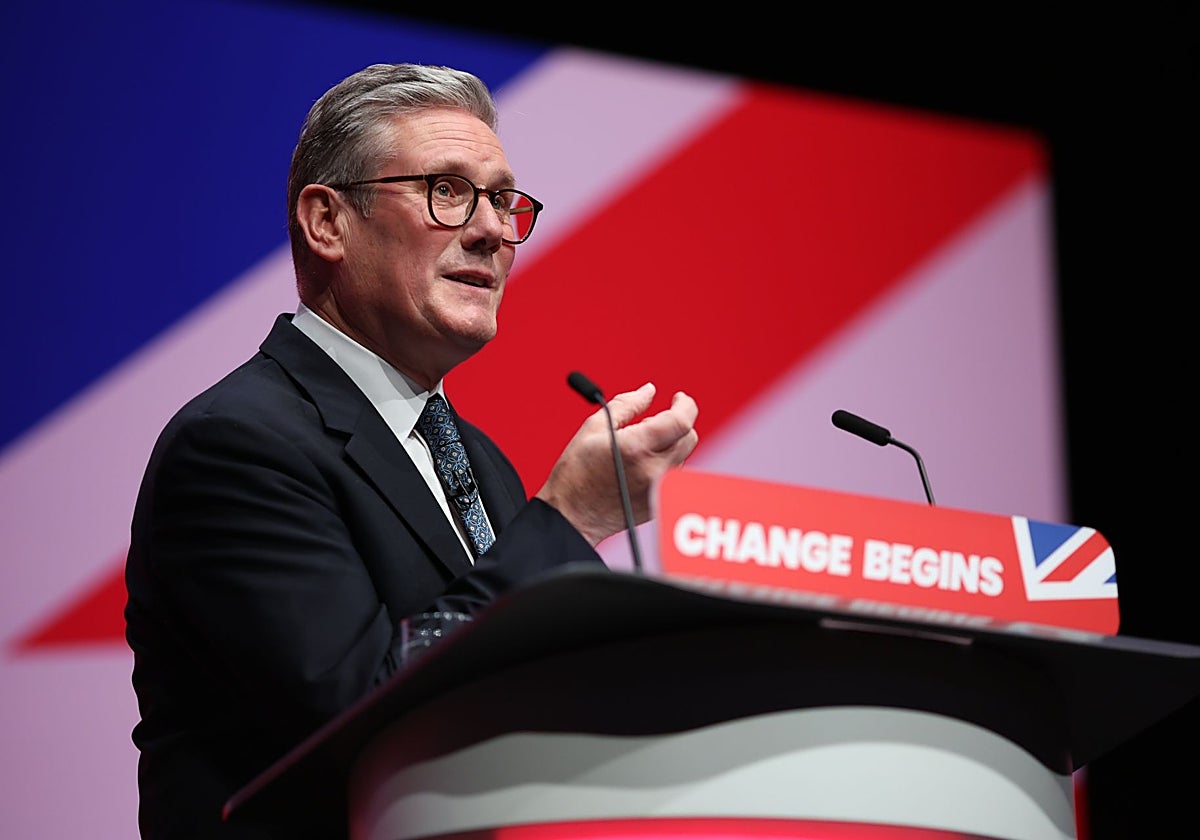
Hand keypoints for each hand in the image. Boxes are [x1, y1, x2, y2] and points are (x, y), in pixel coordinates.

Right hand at [535, 383, 698, 545]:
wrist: (570, 515)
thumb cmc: (575, 473)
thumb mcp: (593, 428)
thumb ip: (627, 404)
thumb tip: (649, 391)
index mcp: (636, 448)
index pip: (681, 421)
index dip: (685, 405)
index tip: (679, 399)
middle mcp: (653, 470)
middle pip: (688, 437)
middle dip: (676, 423)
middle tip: (651, 423)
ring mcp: (657, 490)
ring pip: (682, 456)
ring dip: (669, 445)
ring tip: (638, 448)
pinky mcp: (658, 503)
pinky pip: (674, 476)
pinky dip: (664, 464)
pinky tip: (639, 466)